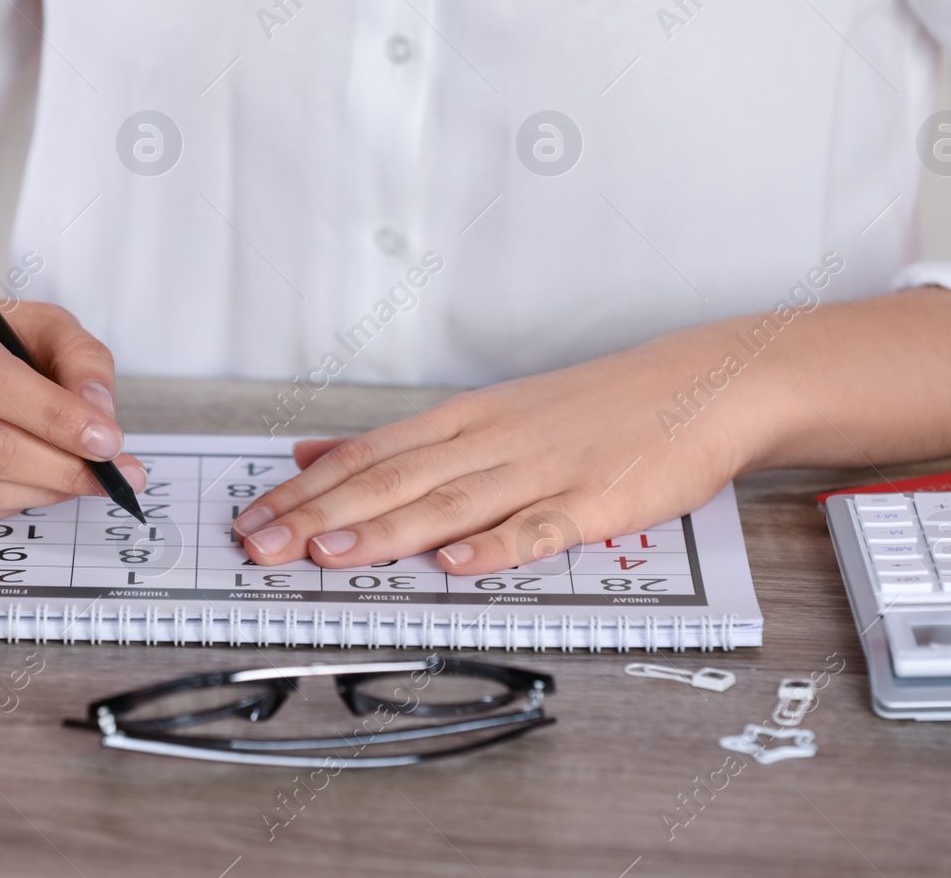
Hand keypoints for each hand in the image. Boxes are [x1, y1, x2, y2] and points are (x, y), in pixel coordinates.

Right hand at [0, 292, 143, 523]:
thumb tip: (101, 413)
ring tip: (75, 482)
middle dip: (59, 468)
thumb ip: (81, 358)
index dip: (55, 417)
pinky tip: (30, 488)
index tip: (108, 441)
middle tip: (107, 476)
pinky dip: (3, 507)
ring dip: (36, 493)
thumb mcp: (36, 321)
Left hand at [232, 337, 765, 573]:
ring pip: (450, 503)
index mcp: (464, 421)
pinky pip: (538, 528)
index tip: (253, 515)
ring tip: (327, 552)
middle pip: (393, 479)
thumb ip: (400, 441)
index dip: (305, 488)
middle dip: (318, 513)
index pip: (367, 454)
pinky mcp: (595, 502)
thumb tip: (315, 451)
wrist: (698, 386)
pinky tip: (453, 564)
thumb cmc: (590, 408)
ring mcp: (542, 471)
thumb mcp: (486, 411)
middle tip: (260, 543)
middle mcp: (491, 441)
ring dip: (384, 530)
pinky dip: (494, 546)